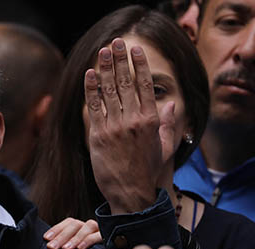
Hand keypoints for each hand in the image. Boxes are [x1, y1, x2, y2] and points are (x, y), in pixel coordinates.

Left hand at [43, 218, 101, 248]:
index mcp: (80, 227)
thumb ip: (64, 246)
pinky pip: (99, 236)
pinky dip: (89, 240)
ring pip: (87, 227)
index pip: (67, 223)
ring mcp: (99, 230)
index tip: (46, 238)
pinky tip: (80, 248)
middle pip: (75, 225)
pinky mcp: (108, 237)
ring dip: (75, 238)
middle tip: (52, 247)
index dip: (56, 229)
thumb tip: (49, 247)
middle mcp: (89, 226)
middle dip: (62, 236)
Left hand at [85, 38, 172, 213]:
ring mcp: (114, 127)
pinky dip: (91, 90)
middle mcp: (133, 120)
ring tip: (103, 52)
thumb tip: (170, 105)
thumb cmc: (148, 172)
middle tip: (116, 43)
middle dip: (120, 60)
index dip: (139, 65)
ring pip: (109, 92)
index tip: (134, 50)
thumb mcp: (164, 148)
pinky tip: (90, 75)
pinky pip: (94, 108)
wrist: (130, 193)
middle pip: (125, 83)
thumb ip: (167, 125)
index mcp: (151, 121)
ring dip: (105, 69)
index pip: (145, 86)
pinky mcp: (98, 136)